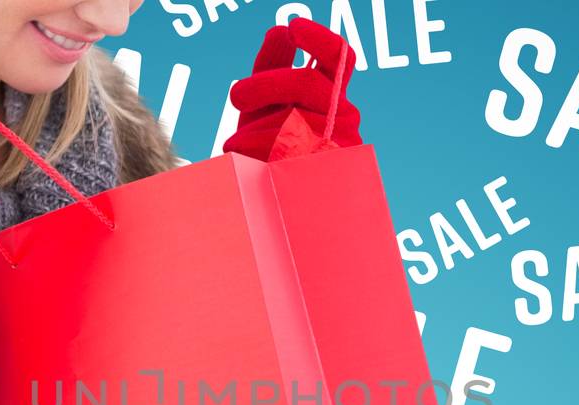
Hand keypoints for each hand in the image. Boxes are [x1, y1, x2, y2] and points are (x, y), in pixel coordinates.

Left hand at [222, 17, 362, 161]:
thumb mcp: (265, 103)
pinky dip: (258, 151)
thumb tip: (279, 30)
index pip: (340, 56)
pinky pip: (285, 151)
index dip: (320, 38)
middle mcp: (343, 116)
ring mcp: (339, 145)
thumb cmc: (267, 148)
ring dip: (256, 129)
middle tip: (236, 96)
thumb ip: (271, 67)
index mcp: (331, 93)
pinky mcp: (324, 173)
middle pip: (307, 82)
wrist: (273, 203)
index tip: (293, 27)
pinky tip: (246, 158)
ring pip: (292, 120)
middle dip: (265, 84)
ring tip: (237, 144)